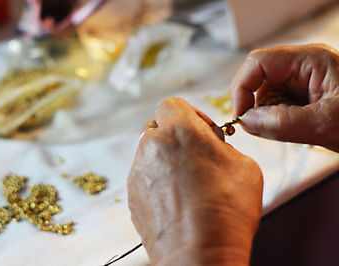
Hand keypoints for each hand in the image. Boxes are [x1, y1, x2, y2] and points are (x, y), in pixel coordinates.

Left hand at [128, 97, 262, 265]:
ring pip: (149, 152)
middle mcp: (151, 146)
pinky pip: (145, 176)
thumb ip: (221, 145)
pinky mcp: (132, 194)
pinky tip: (178, 199)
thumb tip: (210, 146)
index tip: (203, 131)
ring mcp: (138, 171)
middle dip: (176, 136)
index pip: (172, 103)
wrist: (198, 255)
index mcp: (179, 131)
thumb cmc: (226, 212)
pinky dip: (158, 181)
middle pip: (158, 127)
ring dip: (166, 159)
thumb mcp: (243, 166)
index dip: (190, 114)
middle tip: (197, 155)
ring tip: (189, 183)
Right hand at [230, 44, 338, 151]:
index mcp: (309, 60)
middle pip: (259, 80)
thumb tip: (246, 122)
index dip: (242, 88)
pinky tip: (297, 129)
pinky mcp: (304, 96)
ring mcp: (303, 81)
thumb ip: (282, 123)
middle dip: (256, 106)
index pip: (258, 63)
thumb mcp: (326, 124)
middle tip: (265, 130)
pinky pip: (277, 105)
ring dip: (269, 116)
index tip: (241, 116)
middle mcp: (302, 67)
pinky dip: (278, 121)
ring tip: (294, 130)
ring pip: (266, 95)